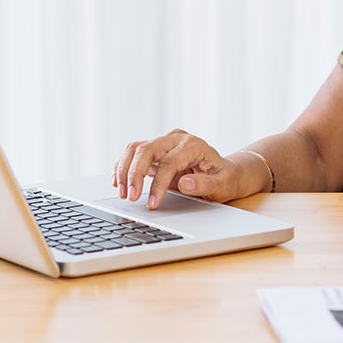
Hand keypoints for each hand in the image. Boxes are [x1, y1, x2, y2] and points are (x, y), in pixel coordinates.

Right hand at [113, 129, 243, 209]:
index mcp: (194, 145)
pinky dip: (123, 165)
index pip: (169, 162)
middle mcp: (177, 139)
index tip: (152, 203)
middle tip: (130, 197)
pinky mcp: (156, 150)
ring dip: (124, 169)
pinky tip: (117, 181)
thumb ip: (205, 184)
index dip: (157, 184)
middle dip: (134, 174)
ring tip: (121, 192)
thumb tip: (185, 184)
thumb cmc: (224, 179)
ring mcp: (165, 142)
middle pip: (147, 149)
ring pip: (136, 148)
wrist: (224, 172)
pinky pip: (134, 153)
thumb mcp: (222, 185)